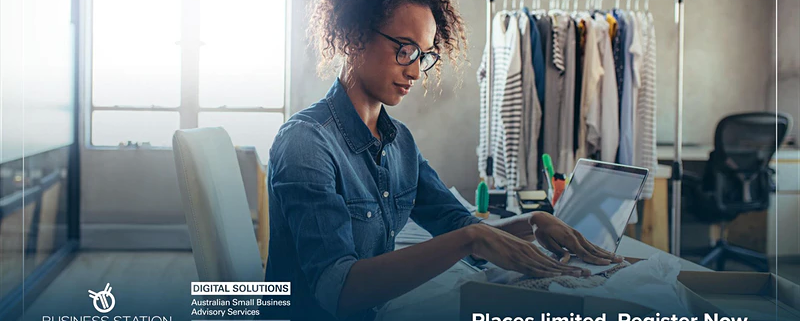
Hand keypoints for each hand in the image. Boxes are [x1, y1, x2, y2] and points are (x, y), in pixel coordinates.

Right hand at [466, 224, 586, 276]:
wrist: (483, 237)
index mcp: (531, 250)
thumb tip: (529, 265)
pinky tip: (557, 274)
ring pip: (549, 266)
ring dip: (565, 271)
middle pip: (555, 264)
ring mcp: (525, 257)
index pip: (552, 260)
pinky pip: (535, 268)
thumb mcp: (513, 252)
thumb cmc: (495, 245)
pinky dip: (547, 272)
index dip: (567, 266)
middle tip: (587, 273)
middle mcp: (531, 253)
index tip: (579, 270)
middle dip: (572, 269)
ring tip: (579, 275)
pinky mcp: (517, 261)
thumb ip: (523, 258)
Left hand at [529, 211, 623, 264]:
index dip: (596, 260)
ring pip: (595, 247)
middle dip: (608, 256)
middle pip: (594, 250)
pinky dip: (601, 250)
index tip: (607, 264)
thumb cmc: (542, 232)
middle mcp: (577, 237)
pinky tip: (608, 254)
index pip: (584, 253)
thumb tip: (565, 261)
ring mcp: (579, 236)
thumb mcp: (546, 242)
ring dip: (608, 253)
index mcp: (569, 239)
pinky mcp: (578, 236)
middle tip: (621, 261)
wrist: (542, 219)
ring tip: (620, 258)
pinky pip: (591, 244)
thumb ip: (557, 252)